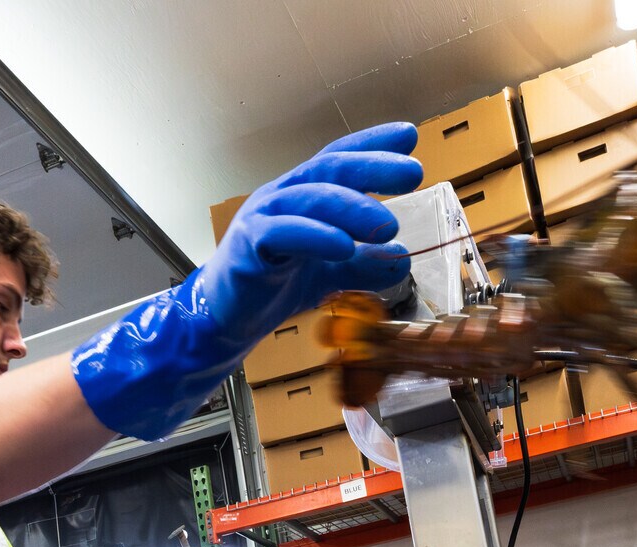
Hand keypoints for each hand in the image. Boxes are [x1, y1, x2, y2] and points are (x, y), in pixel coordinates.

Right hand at [71, 124, 422, 439]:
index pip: (338, 159)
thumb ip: (364, 265)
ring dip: (352, 208)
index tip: (409, 136)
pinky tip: (344, 247)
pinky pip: (283, 233)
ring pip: (309, 199)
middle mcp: (283, 196)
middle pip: (329, 169)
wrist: (224, 319)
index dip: (372, 145)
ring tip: (388, 225)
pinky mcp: (248, 245)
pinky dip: (315, 236)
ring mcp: (263, 217)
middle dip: (372, 167)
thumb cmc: (271, 286)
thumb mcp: (330, 273)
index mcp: (302, 195)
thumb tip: (402, 260)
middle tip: (412, 172)